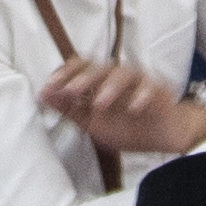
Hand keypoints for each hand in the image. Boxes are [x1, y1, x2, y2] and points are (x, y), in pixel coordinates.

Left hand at [38, 57, 205, 159]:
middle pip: (99, 67)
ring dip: (109, 88)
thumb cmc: (127, 128)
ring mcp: (139, 81)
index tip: (50, 86)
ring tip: (100, 105)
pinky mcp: (158, 89)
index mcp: (100, 82)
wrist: (162, 139)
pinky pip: (149, 88)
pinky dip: (140, 97)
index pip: (80, 66)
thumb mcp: (91, 123)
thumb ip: (69, 109)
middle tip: (70, 91)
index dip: (64, 73)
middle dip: (82, 79)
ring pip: (123, 74)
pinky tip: (133, 110)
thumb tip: (42, 95)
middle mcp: (117, 77)